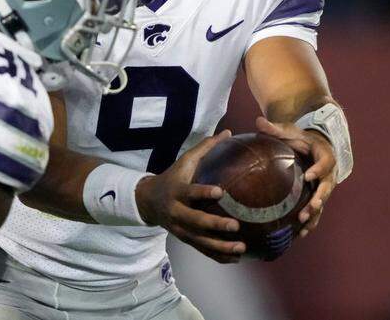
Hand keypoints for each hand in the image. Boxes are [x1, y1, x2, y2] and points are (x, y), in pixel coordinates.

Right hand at [136, 130, 246, 262]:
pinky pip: (202, 250)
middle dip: (215, 225)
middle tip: (235, 225)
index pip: (190, 192)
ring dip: (220, 246)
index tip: (220, 192)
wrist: (148, 201)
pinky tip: (236, 259)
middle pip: (195, 221)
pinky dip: (218, 256)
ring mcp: (180, 229)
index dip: (203, 193)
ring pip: (200, 241)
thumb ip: (205, 148)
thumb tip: (227, 132)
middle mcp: (177, 212)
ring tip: (241, 248)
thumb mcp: (184, 161)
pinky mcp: (185, 239)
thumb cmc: (173, 177)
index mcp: (177, 191)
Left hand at [256, 116, 335, 237]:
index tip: (308, 176)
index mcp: (324, 155)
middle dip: (319, 198)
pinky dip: (311, 222)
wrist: (312, 145)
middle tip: (311, 207)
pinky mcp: (318, 195)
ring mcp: (324, 186)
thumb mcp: (289, 130)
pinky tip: (301, 234)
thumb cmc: (299, 137)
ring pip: (323, 202)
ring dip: (315, 214)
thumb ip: (275, 128)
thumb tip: (258, 121)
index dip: (318, 170)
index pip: (325, 162)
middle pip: (327, 187)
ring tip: (304, 224)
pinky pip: (317, 211)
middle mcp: (328, 172)